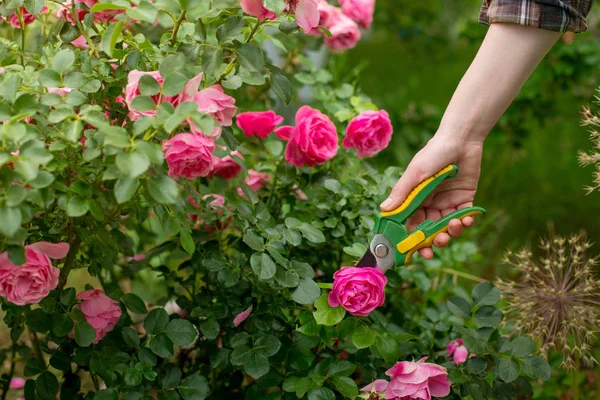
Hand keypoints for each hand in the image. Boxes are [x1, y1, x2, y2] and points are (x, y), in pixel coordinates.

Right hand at [380, 134, 482, 258]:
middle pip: (430, 229)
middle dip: (434, 240)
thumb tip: (383, 210)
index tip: (416, 251)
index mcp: (415, 199)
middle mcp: (430, 203)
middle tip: (438, 244)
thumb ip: (401, 193)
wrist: (460, 139)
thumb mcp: (415, 173)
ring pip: (447, 226)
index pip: (412, 224)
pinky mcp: (465, 198)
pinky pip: (465, 216)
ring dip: (451, 231)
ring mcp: (448, 202)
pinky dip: (466, 221)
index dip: (413, 238)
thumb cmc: (433, 153)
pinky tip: (467, 220)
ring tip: (454, 226)